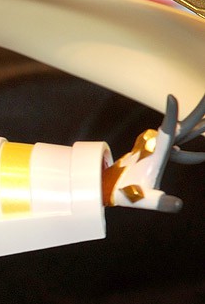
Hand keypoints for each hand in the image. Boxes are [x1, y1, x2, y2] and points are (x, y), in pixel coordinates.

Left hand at [104, 94, 204, 212]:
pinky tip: (201, 148)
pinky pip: (179, 142)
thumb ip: (159, 202)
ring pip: (183, 130)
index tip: (170, 97)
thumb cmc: (124, 192)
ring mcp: (157, 146)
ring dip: (199, 122)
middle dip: (199, 111)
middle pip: (182, 125)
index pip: (164, 131)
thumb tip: (178, 206)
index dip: (169, 115)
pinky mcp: (158, 150)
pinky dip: (192, 141)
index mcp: (154, 153)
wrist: (108, 186)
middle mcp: (157, 145)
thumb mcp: (143, 198)